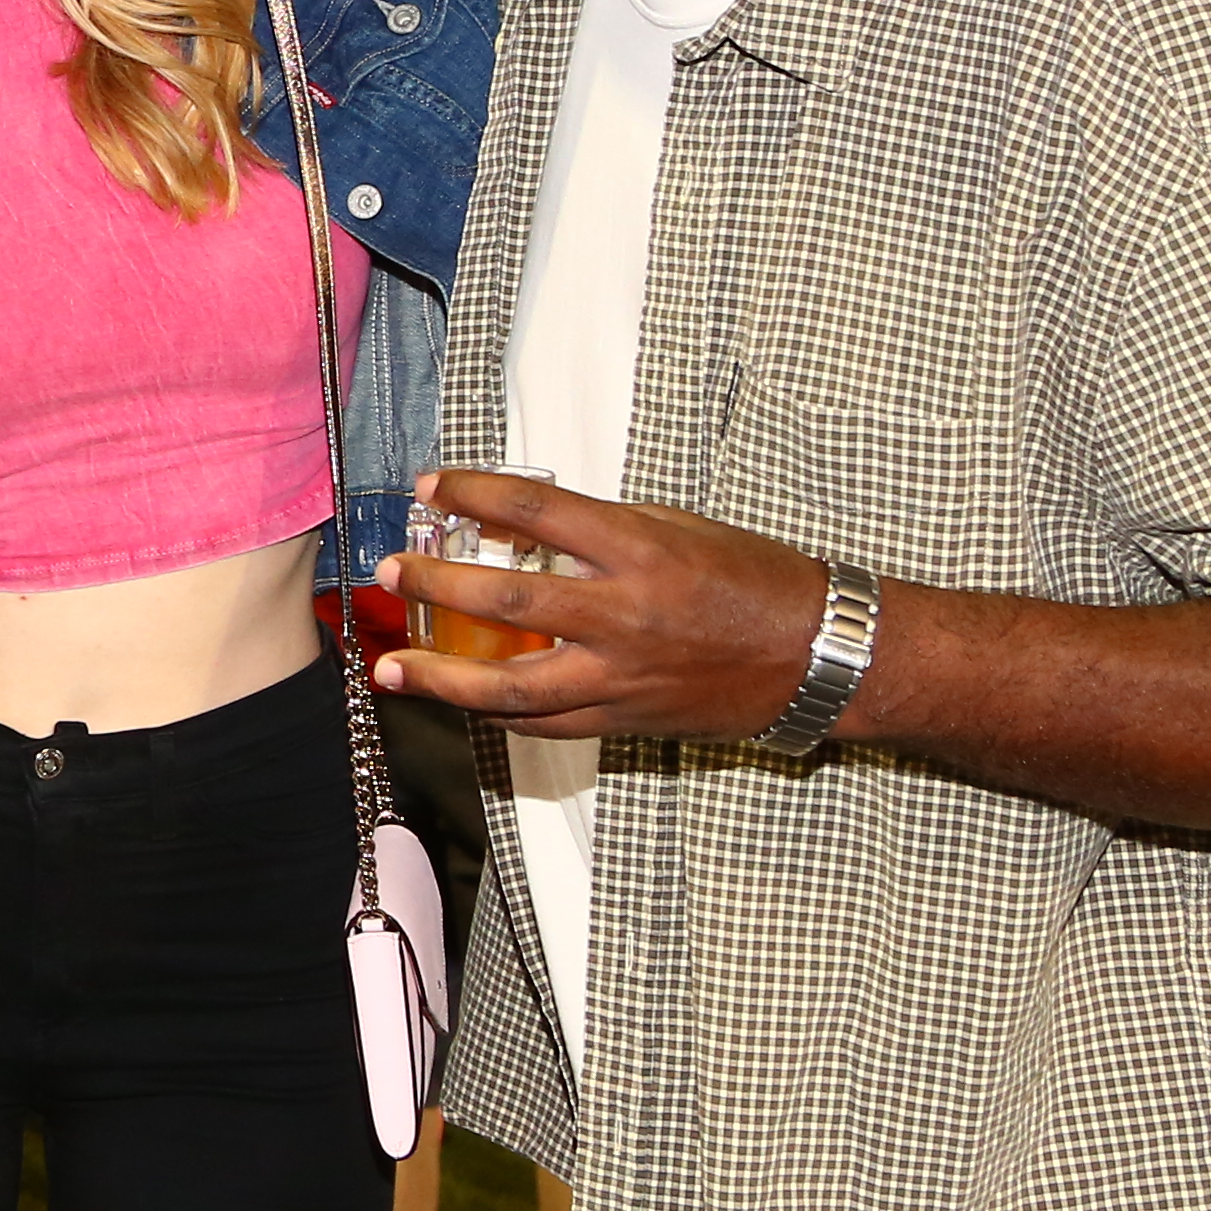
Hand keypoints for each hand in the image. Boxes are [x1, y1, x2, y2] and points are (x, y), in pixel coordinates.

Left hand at [374, 466, 829, 743]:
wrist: (819, 655)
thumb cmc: (756, 581)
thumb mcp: (679, 529)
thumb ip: (603, 529)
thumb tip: (528, 525)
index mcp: (639, 551)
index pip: (535, 512)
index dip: (474, 494)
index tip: (431, 485)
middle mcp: (623, 615)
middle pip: (505, 600)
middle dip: (436, 585)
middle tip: (392, 572)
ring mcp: (621, 675)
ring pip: (510, 687)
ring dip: (441, 677)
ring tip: (392, 667)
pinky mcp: (626, 720)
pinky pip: (546, 724)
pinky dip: (498, 713)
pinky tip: (462, 702)